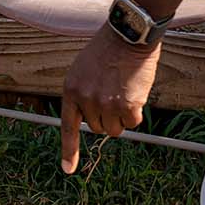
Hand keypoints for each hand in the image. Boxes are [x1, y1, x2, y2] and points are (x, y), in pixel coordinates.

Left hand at [60, 28, 161, 172]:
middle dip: (106, 117)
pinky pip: (132, 123)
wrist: (127, 35)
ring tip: (123, 91)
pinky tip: (135, 91)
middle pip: (97, 128)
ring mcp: (105, 105)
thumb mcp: (83, 70)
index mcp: (71, 90)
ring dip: (122, 116)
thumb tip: (91, 118)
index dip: (69, 150)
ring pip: (115, 129)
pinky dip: (136, 113)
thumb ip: (83, 94)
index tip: (68, 170)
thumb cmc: (108, 49)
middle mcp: (85, 100)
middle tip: (113, 93)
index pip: (68, 127)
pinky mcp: (126, 106)